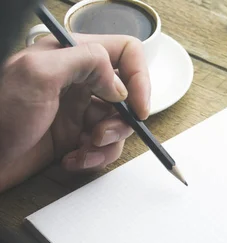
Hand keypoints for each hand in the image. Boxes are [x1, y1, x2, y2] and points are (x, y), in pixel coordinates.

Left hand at [0, 34, 149, 191]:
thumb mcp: (37, 74)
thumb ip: (84, 61)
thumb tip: (119, 83)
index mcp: (69, 55)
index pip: (125, 52)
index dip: (140, 78)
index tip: (138, 107)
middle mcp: (77, 80)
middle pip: (128, 94)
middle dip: (122, 120)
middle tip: (101, 133)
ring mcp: (78, 109)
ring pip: (119, 124)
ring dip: (108, 143)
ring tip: (84, 148)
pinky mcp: (75, 136)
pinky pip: (105, 146)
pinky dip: (95, 157)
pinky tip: (72, 158)